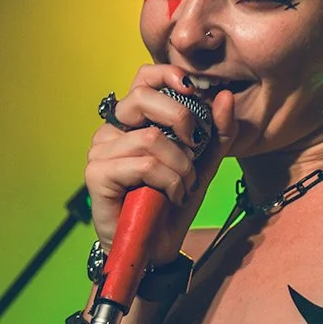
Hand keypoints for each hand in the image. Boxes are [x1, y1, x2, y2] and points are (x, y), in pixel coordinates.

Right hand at [86, 65, 237, 259]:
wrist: (156, 248)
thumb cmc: (172, 203)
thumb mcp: (204, 164)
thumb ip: (216, 132)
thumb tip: (225, 96)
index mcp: (133, 121)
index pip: (143, 79)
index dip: (168, 75)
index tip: (194, 90)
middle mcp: (112, 130)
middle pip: (142, 98)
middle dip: (181, 120)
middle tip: (195, 148)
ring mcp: (100, 150)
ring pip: (151, 139)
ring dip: (180, 167)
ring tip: (184, 187)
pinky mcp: (97, 173)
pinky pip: (144, 165)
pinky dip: (168, 182)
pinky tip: (171, 196)